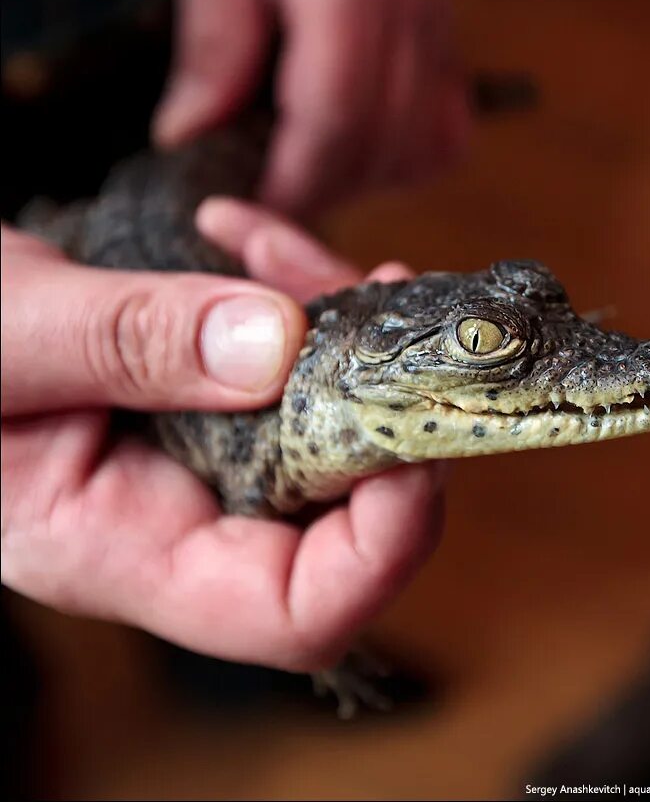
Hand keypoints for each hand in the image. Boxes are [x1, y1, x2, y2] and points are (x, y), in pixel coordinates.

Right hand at [1, 219, 443, 670]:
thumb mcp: (9, 335)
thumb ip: (126, 344)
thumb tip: (276, 347)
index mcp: (119, 545)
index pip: (290, 610)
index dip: (381, 551)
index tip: (416, 442)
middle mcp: (176, 511)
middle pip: (339, 503)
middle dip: (377, 394)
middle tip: (373, 286)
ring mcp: (196, 447)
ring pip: (326, 409)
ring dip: (331, 317)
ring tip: (273, 240)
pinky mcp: (203, 388)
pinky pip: (284, 352)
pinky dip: (284, 285)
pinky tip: (240, 232)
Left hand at [153, 0, 469, 217]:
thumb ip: (211, 45)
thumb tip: (188, 140)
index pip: (334, 110)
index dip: (288, 178)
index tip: (240, 209)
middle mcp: (412, 7)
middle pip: (379, 143)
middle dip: (315, 192)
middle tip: (254, 203)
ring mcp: (441, 28)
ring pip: (420, 149)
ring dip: (356, 182)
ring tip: (295, 169)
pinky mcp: (449, 44)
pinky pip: (444, 134)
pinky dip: (399, 162)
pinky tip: (349, 147)